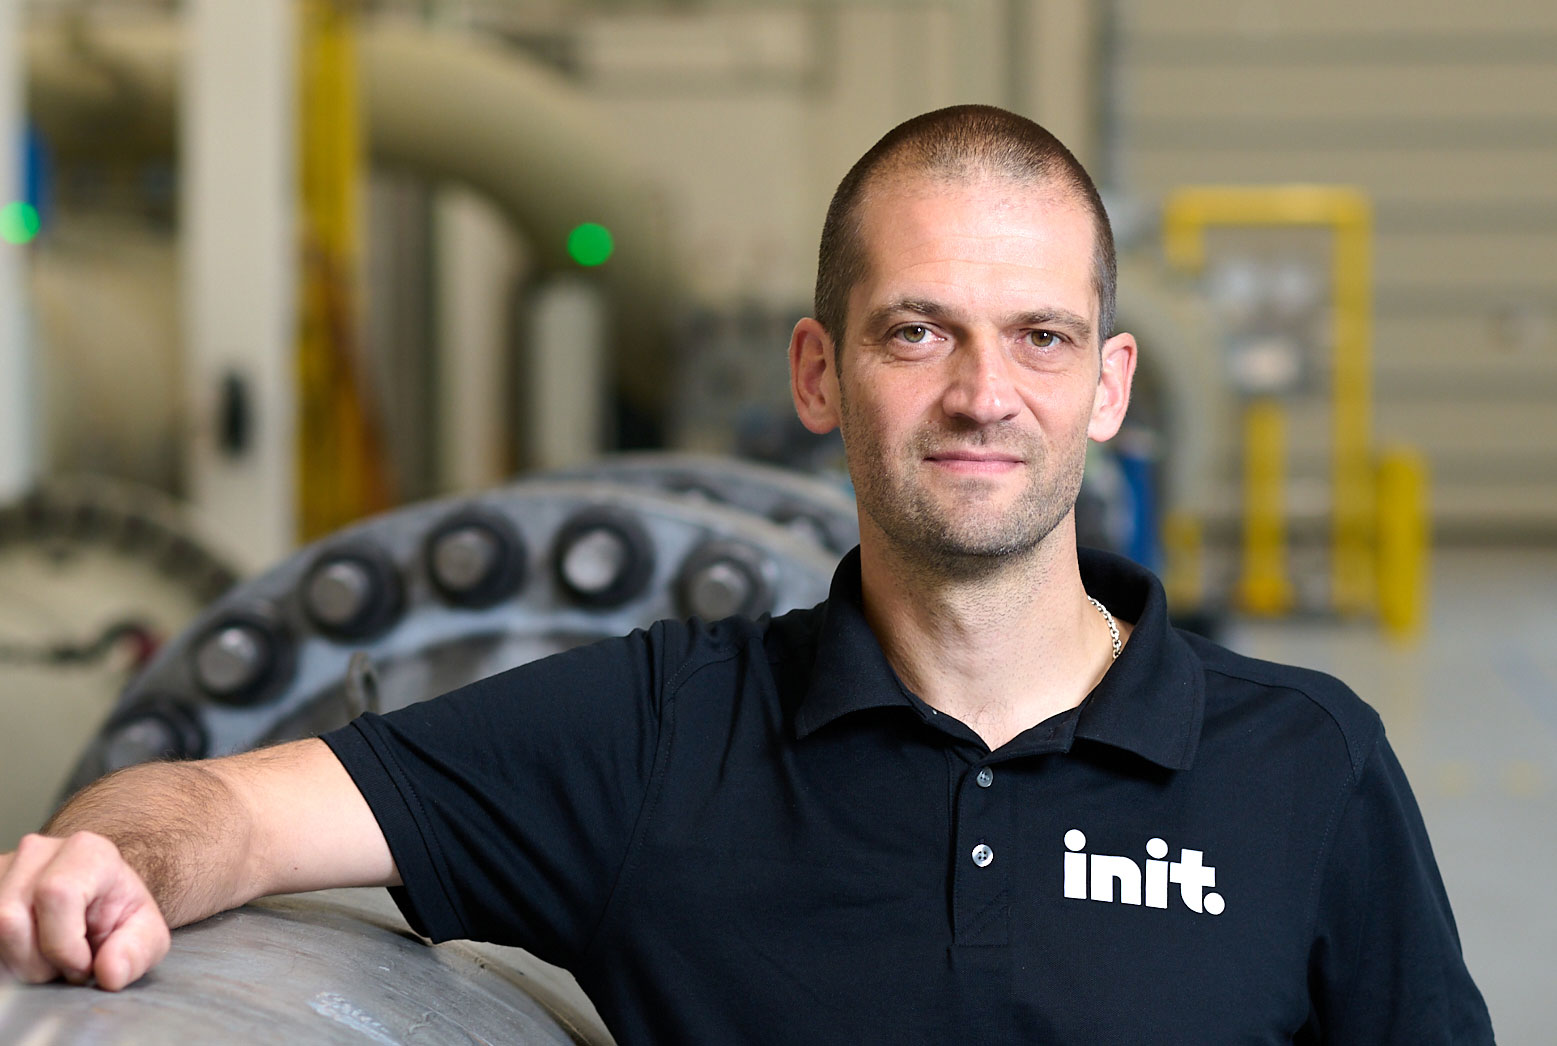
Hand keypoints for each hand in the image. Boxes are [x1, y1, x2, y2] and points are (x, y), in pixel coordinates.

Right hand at [0, 832, 170, 990]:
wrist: (97, 902)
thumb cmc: (118, 915)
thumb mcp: (145, 935)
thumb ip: (136, 952)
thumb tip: (110, 972)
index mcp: (87, 852)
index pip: (56, 894)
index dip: (64, 944)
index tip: (82, 966)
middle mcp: (38, 852)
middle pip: (10, 918)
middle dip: (37, 963)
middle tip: (64, 968)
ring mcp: (3, 868)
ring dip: (16, 963)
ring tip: (46, 960)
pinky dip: (4, 956)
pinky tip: (27, 955)